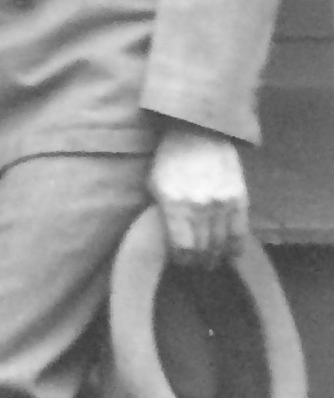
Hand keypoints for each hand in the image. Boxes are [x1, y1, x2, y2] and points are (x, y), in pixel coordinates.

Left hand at [149, 126, 248, 268]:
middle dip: (200, 261)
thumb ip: (164, 213)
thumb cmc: (170, 159)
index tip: (182, 261)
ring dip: (217, 256)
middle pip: (203, 248)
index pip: (183, 247)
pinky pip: (241, 232)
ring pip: (222, 244)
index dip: (183, 260)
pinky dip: (236, 247)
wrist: (198, 132)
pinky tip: (231, 253)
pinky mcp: (240, 198)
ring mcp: (222, 203)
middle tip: (198, 264)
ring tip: (212, 260)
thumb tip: (171, 241)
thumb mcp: (155, 185)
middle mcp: (200, 207)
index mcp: (174, 204)